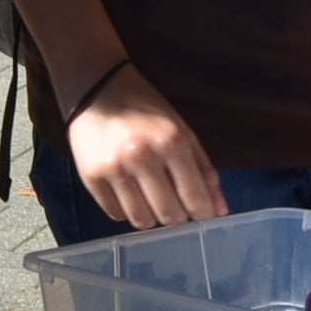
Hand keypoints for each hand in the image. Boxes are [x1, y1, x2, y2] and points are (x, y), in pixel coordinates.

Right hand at [70, 66, 224, 226]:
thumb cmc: (146, 111)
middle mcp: (142, 157)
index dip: (203, 214)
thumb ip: (204, 171)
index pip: (194, 197)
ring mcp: (114, 169)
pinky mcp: (91, 177)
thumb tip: (219, 211)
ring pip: (142, 220)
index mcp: (171, 142)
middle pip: (169, 214)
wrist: (96, 90)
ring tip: (151, 199)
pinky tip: (129, 193)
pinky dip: (127, 211)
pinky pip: (116, 214)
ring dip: (152, 217)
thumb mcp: (182, 132)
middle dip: (178, 217)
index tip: (203, 216)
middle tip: (176, 206)